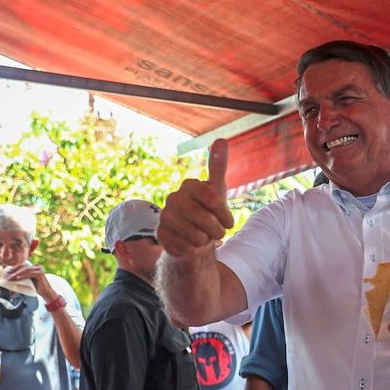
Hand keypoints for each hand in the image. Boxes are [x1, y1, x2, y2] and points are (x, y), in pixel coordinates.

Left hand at [3, 262, 53, 299]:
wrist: (46, 293)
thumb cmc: (37, 288)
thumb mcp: (27, 282)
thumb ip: (21, 278)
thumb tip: (10, 279)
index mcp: (34, 267)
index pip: (22, 266)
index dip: (14, 268)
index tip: (7, 272)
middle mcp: (37, 266)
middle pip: (23, 266)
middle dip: (14, 270)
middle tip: (7, 275)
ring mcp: (39, 269)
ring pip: (25, 270)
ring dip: (16, 273)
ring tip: (10, 278)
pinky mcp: (40, 273)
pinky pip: (29, 274)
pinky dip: (22, 276)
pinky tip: (17, 278)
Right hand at [157, 139, 234, 257]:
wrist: (193, 239)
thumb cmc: (208, 213)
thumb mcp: (217, 192)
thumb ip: (218, 167)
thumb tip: (221, 140)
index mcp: (189, 185)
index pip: (213, 198)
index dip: (224, 214)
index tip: (228, 222)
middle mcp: (173, 198)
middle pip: (205, 219)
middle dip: (216, 230)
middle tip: (217, 232)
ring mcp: (164, 217)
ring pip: (196, 236)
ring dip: (205, 241)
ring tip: (203, 238)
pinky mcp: (160, 236)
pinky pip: (186, 247)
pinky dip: (194, 250)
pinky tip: (190, 245)